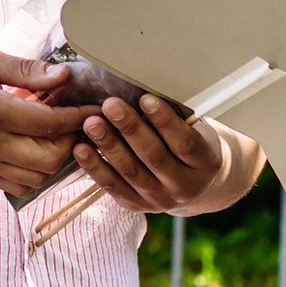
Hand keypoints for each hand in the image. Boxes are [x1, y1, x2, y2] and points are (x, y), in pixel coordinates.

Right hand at [0, 44, 97, 193]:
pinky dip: (34, 171)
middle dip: (70, 140)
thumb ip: (24, 70)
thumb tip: (63, 76)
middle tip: (74, 119)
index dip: (77, 116)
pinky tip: (33, 146)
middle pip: (49, 158)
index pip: (48, 123)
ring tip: (56, 133)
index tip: (93, 106)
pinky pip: (16, 184)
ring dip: (54, 159)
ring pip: (36, 178)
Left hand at [72, 93, 235, 213]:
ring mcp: (160, 199)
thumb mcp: (196, 129)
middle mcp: (184, 185)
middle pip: (154, 157)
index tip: (146, 98)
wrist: (197, 183)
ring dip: (108, 146)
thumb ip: (177, 114)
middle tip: (110, 105)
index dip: (166, 121)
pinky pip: (113, 187)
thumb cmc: (193, 142)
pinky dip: (95, 168)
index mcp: (205, 162)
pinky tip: (80, 149)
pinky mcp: (137, 205)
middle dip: (130, 129)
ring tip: (91, 123)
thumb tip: (145, 81)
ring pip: (131, 172)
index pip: (185, 143)